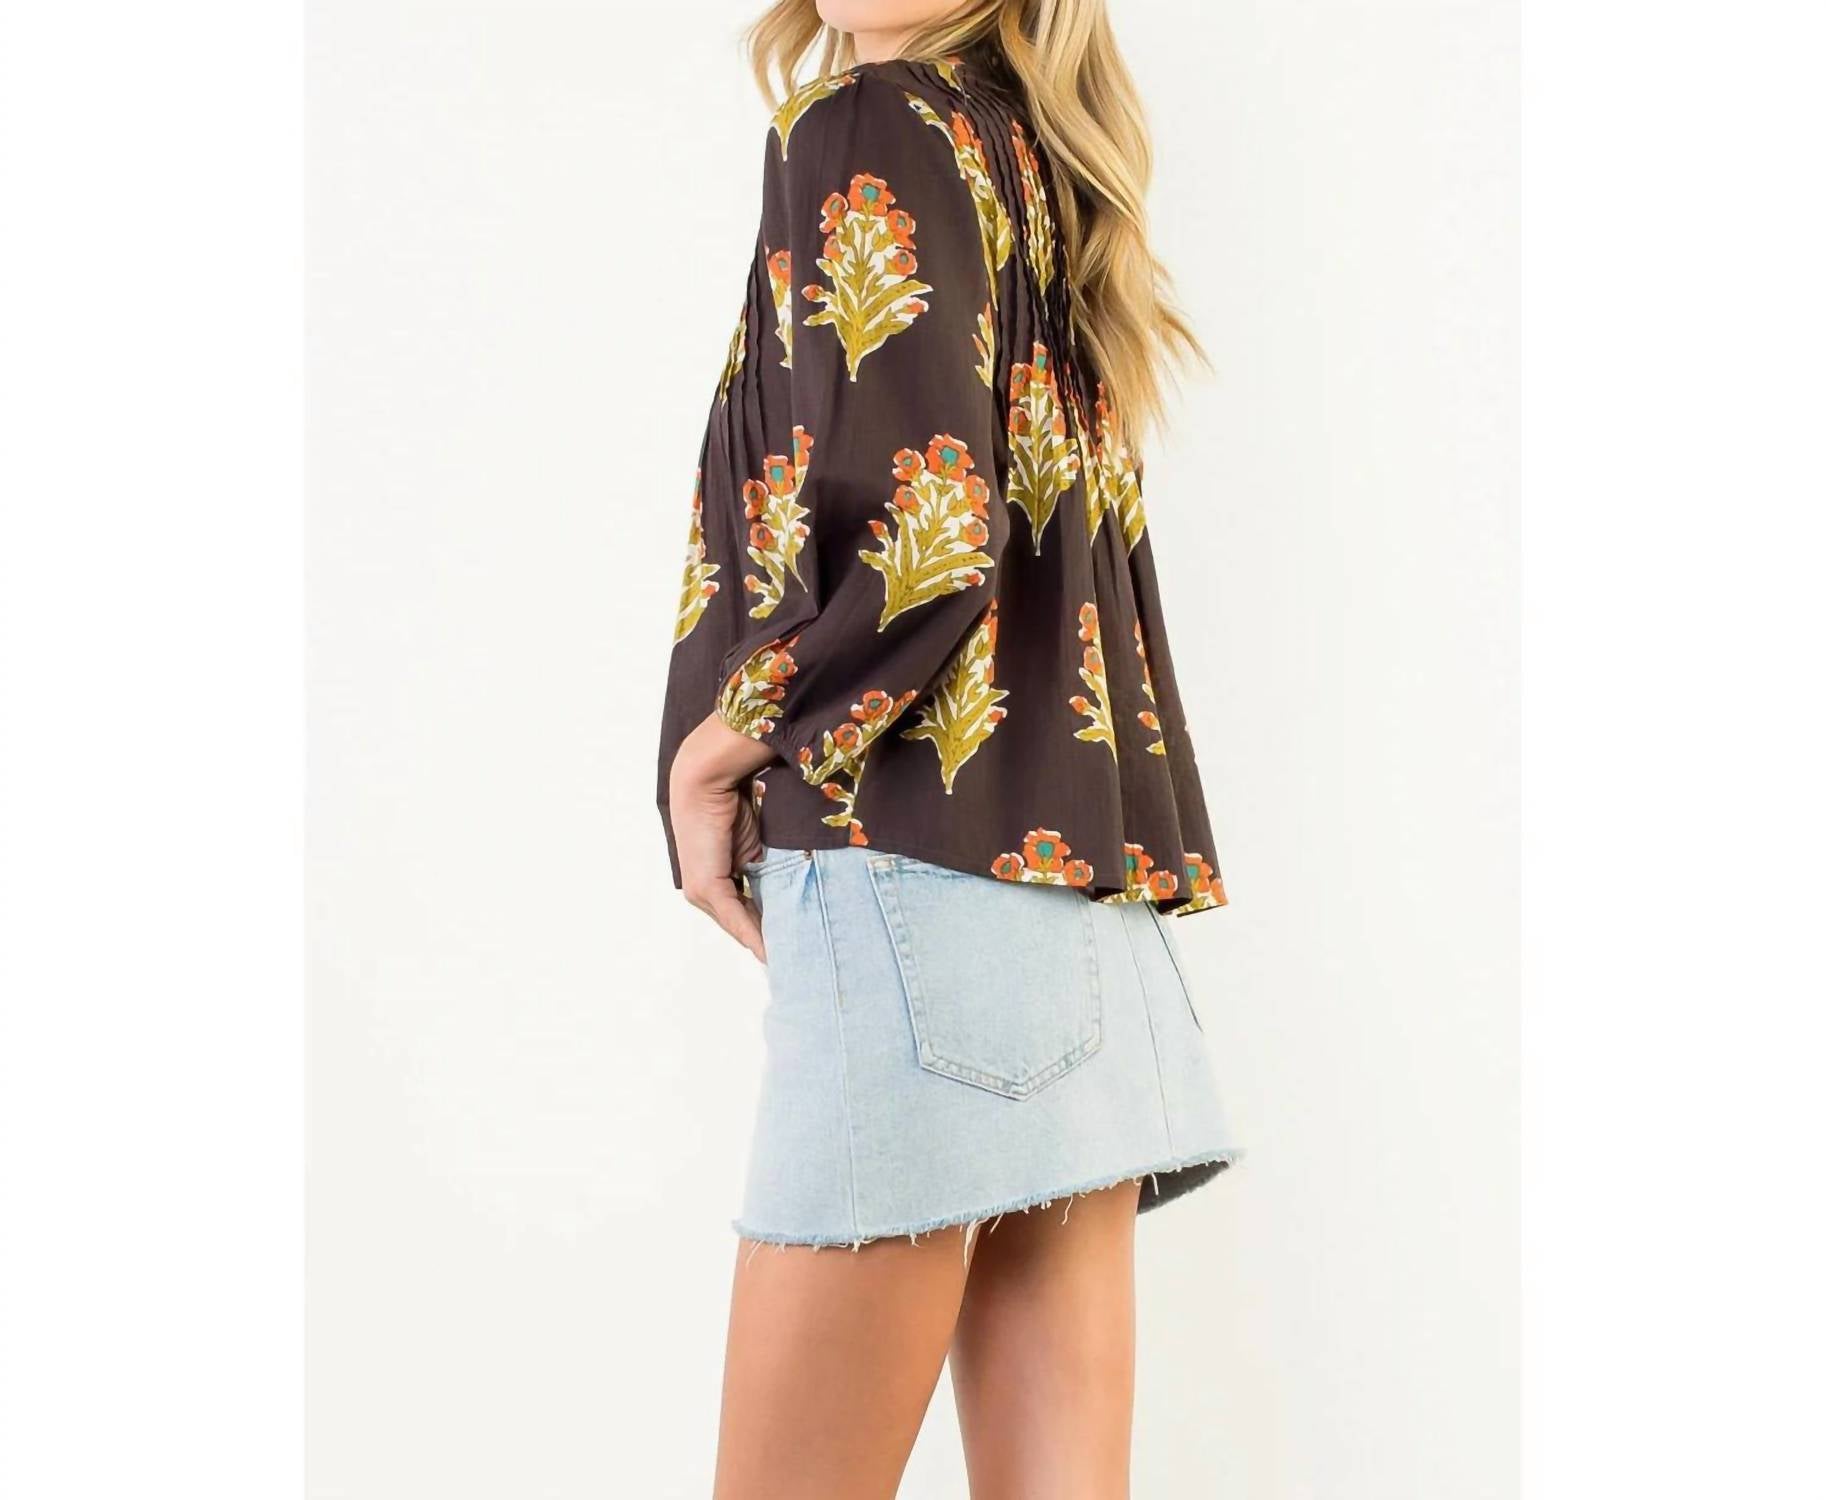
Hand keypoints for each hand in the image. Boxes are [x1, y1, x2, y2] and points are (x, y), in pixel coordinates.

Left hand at [669, 711, 776, 962]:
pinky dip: (754, 936)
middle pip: (743, 924)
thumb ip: (766, 870)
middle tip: (798, 958)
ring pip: (739, 926)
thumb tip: (793, 889)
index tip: (794, 943)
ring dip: (765, 943)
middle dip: (769, 941)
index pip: (745, 912)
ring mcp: (702, 891)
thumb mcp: (756, 845)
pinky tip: (771, 952)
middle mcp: (705, 891)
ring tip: (792, 959)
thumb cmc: (734, 801)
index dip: (768, 929)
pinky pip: (735, 917)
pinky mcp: (706, 887)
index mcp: (717, 880)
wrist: (708, 780)